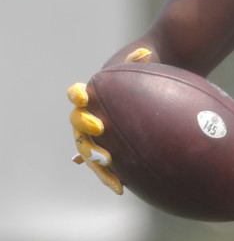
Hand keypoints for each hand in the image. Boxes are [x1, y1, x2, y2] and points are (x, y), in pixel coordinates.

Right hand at [67, 48, 151, 194]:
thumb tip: (145, 52)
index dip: (78, 97)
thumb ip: (138, 61)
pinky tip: (121, 187)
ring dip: (94, 158)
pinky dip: (110, 175)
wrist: (149, 89)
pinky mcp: (107, 149)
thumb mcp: (141, 66)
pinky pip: (105, 165)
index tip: (85, 97)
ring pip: (87, 150)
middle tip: (99, 129)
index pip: (76, 95)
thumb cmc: (143, 73)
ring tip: (107, 165)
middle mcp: (88, 116)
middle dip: (86, 129)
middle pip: (78, 126)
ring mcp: (96, 135)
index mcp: (91, 95)